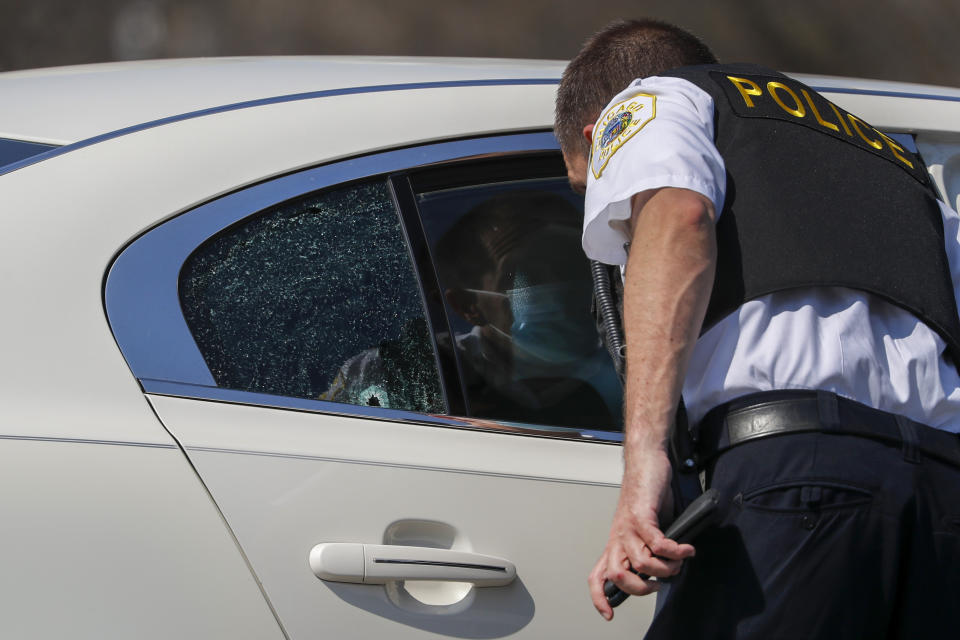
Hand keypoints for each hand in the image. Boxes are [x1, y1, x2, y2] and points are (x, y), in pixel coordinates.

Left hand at [587, 448, 695, 619]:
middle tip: (660, 583)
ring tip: (679, 560)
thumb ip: (650, 548)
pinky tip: (686, 548)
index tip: (608, 614)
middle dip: (641, 588)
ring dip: (666, 568)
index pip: (598, 575)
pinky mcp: (641, 513)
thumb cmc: (648, 493)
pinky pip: (657, 542)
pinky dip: (675, 550)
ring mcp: (628, 525)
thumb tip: (664, 570)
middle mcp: (618, 536)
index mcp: (617, 542)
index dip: (600, 597)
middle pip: (617, 575)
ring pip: (641, 562)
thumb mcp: (646, 527)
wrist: (647, 460)